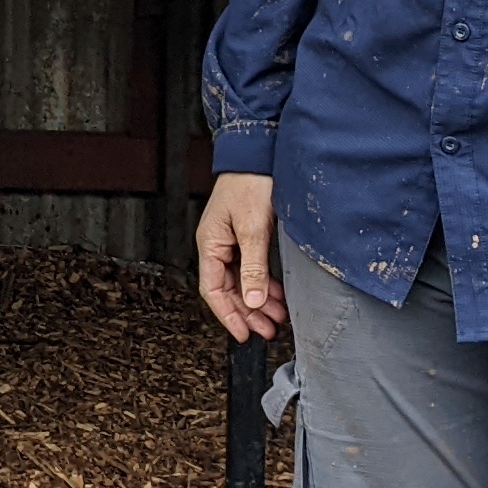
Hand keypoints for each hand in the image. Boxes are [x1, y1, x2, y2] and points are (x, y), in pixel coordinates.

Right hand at [196, 172, 286, 342]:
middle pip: (228, 289)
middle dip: (247, 313)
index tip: (243, 335)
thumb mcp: (253, 228)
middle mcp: (217, 244)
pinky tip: (276, 294)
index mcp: (210, 243)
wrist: (258, 153)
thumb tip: (251, 301)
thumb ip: (253, 266)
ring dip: (257, 300)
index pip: (213, 290)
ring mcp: (231, 240)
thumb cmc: (250, 182)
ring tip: (276, 317)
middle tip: (267, 330)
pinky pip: (250, 268)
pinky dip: (263, 283)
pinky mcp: (246, 235)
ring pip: (241, 281)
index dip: (228, 315)